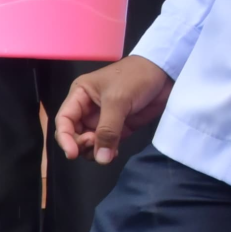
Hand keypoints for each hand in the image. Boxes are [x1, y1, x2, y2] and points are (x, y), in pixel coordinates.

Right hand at [52, 55, 174, 162]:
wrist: (166, 73)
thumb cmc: (137, 77)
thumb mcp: (118, 100)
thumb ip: (108, 130)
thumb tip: (101, 158)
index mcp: (80, 96)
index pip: (64, 120)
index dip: (65, 138)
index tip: (72, 154)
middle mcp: (87, 109)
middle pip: (74, 135)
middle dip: (81, 145)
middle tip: (95, 146)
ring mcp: (103, 119)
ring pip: (89, 143)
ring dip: (95, 151)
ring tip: (108, 151)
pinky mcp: (118, 127)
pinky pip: (107, 145)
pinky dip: (108, 152)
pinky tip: (114, 154)